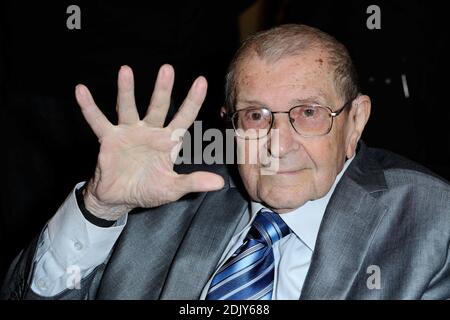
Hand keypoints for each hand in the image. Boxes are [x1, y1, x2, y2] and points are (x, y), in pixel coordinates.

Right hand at [76, 65, 224, 219]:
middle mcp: (149, 132)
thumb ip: (193, 182)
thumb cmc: (147, 190)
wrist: (119, 198)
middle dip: (162, 89)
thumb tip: (219, 184)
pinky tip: (81, 91)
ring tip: (125, 71)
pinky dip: (89, 107)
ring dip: (126, 90)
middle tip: (167, 68)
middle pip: (158, 107)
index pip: (184, 118)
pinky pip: (98, 120)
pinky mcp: (108, 139)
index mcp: (167, 142)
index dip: (192, 101)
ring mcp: (128, 133)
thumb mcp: (172, 188)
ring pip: (128, 108)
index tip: (201, 81)